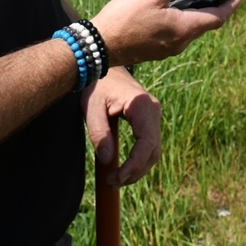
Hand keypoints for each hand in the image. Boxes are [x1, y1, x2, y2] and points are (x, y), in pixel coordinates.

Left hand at [82, 68, 159, 185]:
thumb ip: (99, 133)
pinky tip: (123, 168)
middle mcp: (153, 110)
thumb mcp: (91, 108)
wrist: (102, 64)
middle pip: (153, 150)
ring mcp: (154, 113)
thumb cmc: (96, 85)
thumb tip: (108, 160)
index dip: (134, 165)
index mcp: (140, 106)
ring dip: (138, 168)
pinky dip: (139, 158)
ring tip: (116, 179)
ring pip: (153, 149)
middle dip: (135, 171)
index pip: (146, 143)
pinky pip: (149, 143)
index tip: (117, 178)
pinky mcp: (149, 117)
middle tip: (112, 182)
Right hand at [90, 0, 241, 67]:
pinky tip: (174, 11)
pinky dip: (185, 21)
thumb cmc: (125, 17)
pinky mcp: (157, 50)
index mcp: (184, 28)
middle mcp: (181, 42)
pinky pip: (179, 34)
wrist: (99, 46)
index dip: (230, 5)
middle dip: (216, 8)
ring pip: (192, 30)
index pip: (218, 18)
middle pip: (206, 24)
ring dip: (199, 14)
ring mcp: (169, 49)